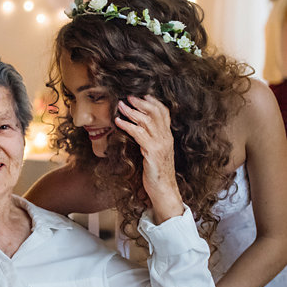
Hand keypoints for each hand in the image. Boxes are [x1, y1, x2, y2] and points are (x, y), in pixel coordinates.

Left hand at [115, 95, 183, 222]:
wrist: (164, 191)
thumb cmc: (156, 173)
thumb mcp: (154, 153)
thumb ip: (150, 140)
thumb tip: (137, 129)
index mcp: (167, 137)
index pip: (164, 113)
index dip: (153, 102)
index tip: (142, 95)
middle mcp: (166, 138)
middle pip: (155, 113)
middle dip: (141, 102)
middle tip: (128, 97)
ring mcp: (160, 145)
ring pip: (146, 121)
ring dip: (131, 111)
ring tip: (120, 105)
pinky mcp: (152, 153)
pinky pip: (139, 134)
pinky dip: (127, 125)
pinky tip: (118, 122)